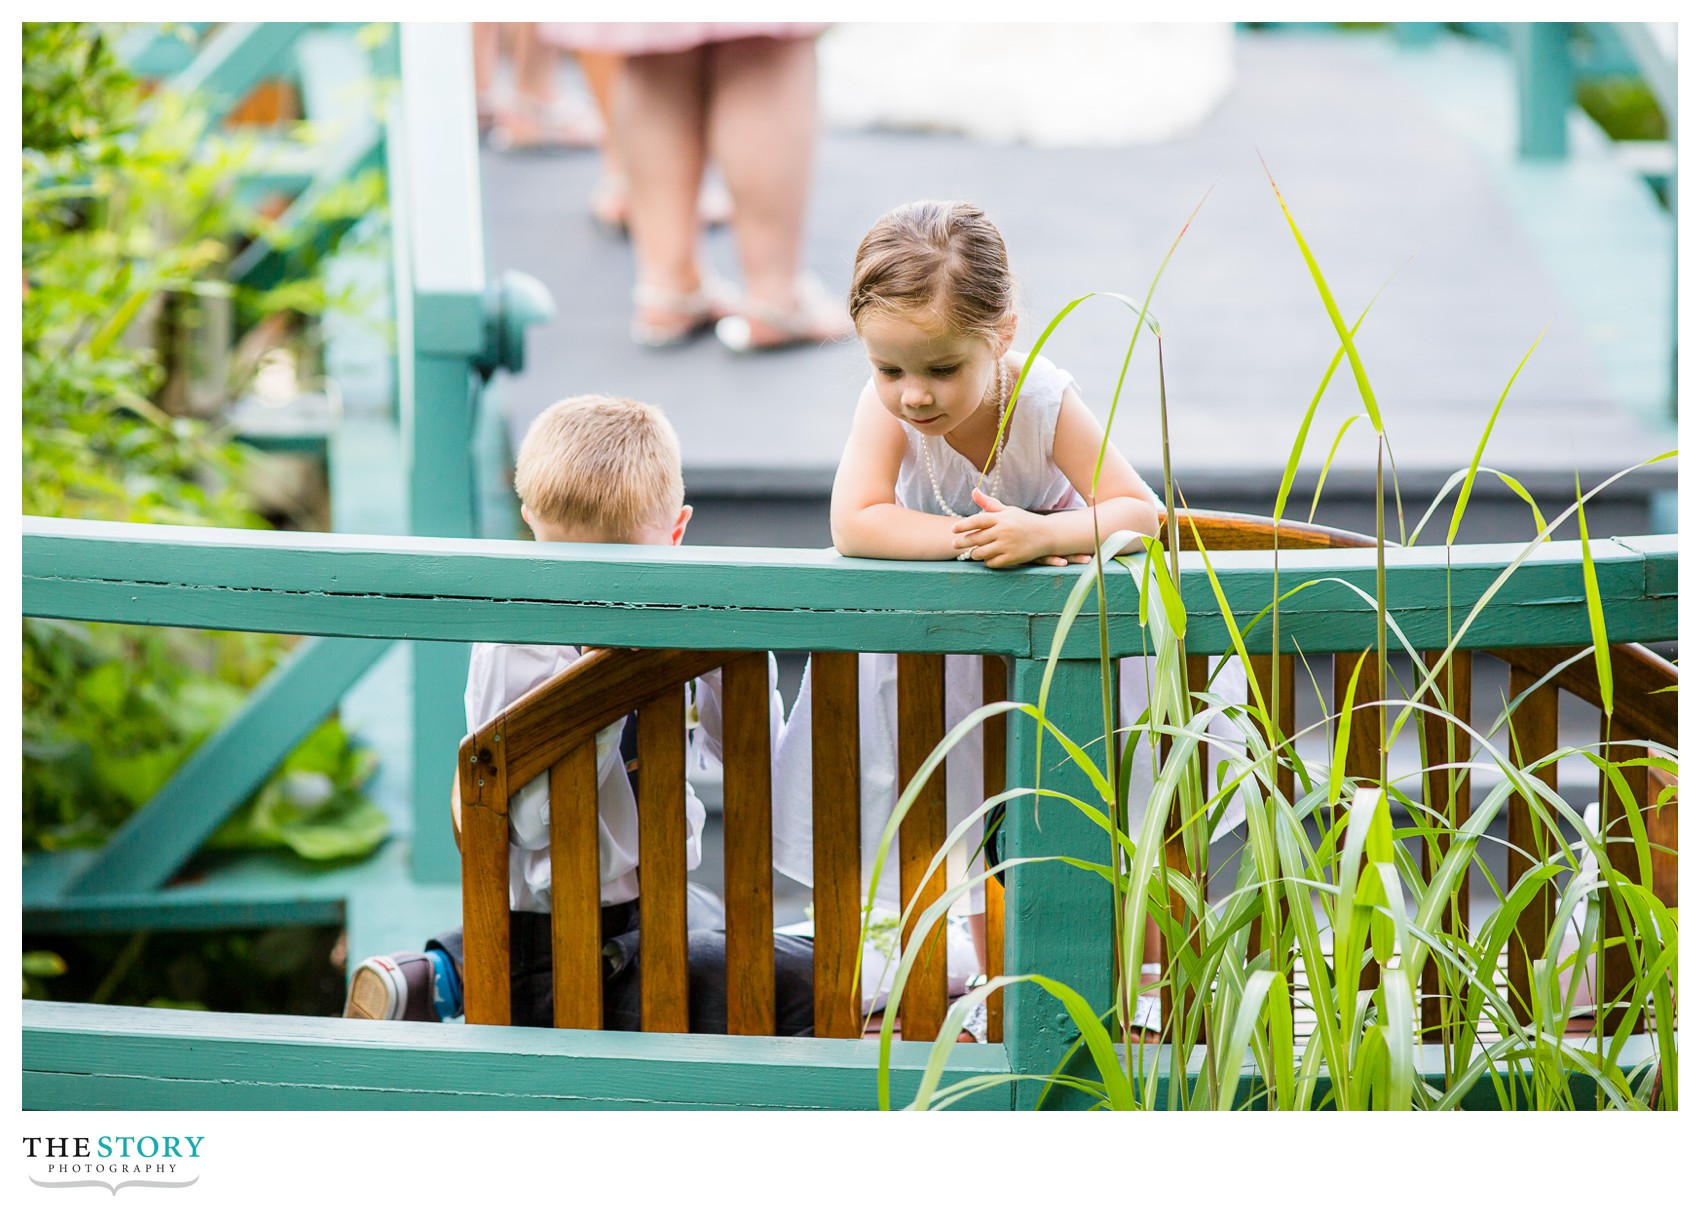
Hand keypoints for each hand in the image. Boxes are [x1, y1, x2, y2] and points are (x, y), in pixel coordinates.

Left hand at [951, 488, 1067, 566]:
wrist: (1048, 535)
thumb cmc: (1025, 521)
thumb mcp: (1008, 511)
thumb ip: (989, 504)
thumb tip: (973, 491)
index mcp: (1001, 518)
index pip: (977, 520)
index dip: (963, 525)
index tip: (952, 529)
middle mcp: (1003, 531)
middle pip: (976, 538)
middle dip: (962, 542)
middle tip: (954, 544)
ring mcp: (1008, 545)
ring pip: (981, 553)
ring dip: (974, 553)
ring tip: (972, 552)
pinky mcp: (1012, 558)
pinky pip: (992, 563)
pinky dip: (987, 561)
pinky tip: (987, 559)